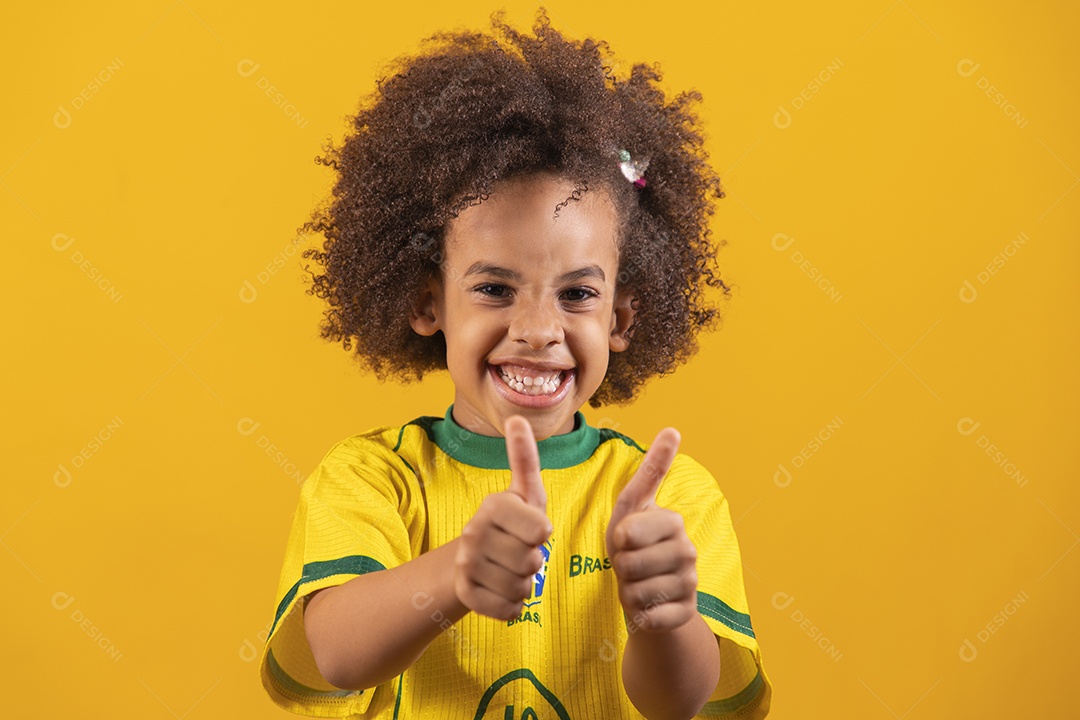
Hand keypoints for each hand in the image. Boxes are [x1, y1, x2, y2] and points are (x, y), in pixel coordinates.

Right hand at [453, 415, 552, 620]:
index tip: (531, 528)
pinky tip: (500, 590)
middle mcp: (473, 532)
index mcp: (493, 505)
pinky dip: (512, 606)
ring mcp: (465, 564)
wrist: (470, 561)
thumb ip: (525, 458)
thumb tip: (518, 417)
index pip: (541, 530)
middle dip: (534, 561)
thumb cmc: (511, 524)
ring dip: (524, 584)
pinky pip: (509, 610)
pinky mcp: (464, 594)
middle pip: (533, 561)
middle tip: (519, 552)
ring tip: (509, 569)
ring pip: (522, 588)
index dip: (542, 534)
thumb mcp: (523, 492)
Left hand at [605, 427, 697, 632]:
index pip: (628, 533)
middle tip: (630, 564)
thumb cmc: (633, 543)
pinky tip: (646, 606)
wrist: (649, 592)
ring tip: (637, 583)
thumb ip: (650, 470)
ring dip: (627, 590)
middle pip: (629, 564)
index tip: (626, 539)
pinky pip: (648, 617)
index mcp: (674, 521)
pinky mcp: (686, 612)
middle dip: (619, 567)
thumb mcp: (632, 505)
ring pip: (637, 592)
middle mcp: (688, 550)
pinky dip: (638, 614)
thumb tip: (674, 428)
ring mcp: (691, 583)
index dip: (618, 540)